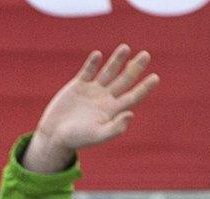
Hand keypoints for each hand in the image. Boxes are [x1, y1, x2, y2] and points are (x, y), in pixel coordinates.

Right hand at [22, 46, 159, 171]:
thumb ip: (115, 128)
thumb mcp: (97, 136)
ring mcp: (91, 91)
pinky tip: (98, 55)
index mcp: (112, 111)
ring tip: (125, 48)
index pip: (132, 96)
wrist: (54, 136)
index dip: (144, 88)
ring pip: (108, 72)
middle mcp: (104, 99)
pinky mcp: (77, 86)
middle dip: (135, 68)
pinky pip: (87, 71)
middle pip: (124, 80)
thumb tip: (131, 113)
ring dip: (117, 60)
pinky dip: (92, 63)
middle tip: (146, 55)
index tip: (156, 78)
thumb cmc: (76, 140)